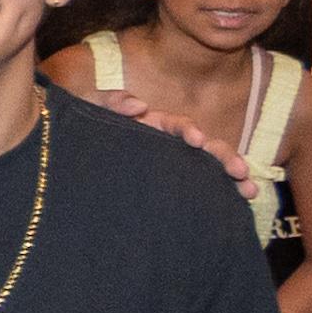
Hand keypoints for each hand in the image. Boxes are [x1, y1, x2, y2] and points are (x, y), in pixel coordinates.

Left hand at [92, 93, 259, 199]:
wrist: (62, 154)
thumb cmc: (79, 126)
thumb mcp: (91, 108)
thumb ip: (111, 101)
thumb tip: (139, 105)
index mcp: (151, 126)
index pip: (178, 126)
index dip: (189, 131)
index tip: (196, 140)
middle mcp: (166, 146)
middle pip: (202, 150)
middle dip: (224, 159)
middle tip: (242, 174)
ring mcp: (167, 167)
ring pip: (204, 171)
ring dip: (228, 179)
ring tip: (249, 193)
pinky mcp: (164, 188)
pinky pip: (193, 191)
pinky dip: (214, 198)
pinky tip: (233, 210)